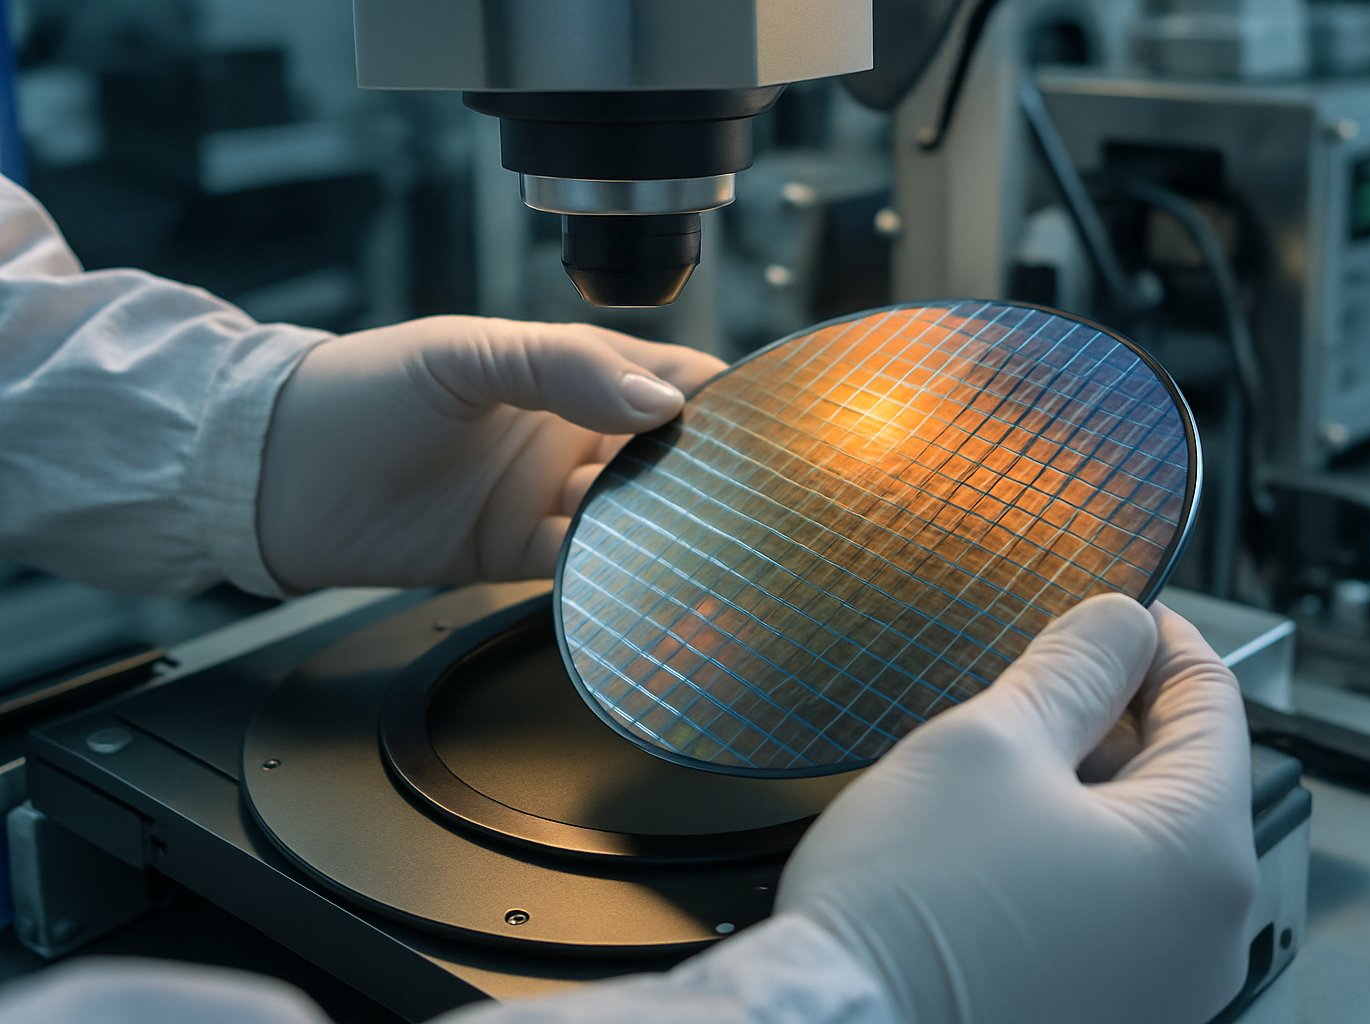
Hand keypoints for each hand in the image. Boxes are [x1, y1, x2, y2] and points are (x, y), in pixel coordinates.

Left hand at [256, 316, 724, 590]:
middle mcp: (571, 433)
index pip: (672, 377)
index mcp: (570, 370)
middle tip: (759, 502)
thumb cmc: (362, 391)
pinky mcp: (521, 555)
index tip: (769, 424)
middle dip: (712, 475)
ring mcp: (550, 496)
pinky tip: (650, 583)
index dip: (724, 398)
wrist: (276, 476)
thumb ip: (564, 368)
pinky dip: (622, 578)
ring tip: (717, 550)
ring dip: (672, 532)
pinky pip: (591, 569)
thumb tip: (659, 402)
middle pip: (669, 454)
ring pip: (639, 517)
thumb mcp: (466, 356)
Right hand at [776, 595, 1256, 1023]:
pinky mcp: (1102, 1009)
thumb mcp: (993, 745)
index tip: (1118, 610)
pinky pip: (1110, 905)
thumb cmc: (915, 908)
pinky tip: (998, 835)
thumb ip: (1074, 669)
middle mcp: (1205, 937)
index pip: (1214, 704)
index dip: (1159, 638)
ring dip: (1086, 783)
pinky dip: (1070, 852)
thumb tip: (1119, 624)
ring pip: (1141, 843)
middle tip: (1042, 673)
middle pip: (1183, 777)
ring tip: (1004, 756)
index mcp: (1202, 859)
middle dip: (1116, 712)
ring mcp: (1158, 987)